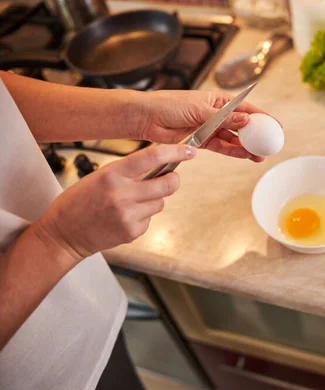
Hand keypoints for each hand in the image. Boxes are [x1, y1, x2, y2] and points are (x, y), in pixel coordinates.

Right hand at [34, 144, 195, 260]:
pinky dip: (143, 216)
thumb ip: (129, 171)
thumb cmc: (80, 201)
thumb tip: (161, 165)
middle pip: (168, 184)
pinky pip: (150, 218)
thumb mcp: (101, 176)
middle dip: (173, 180)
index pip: (152, 157)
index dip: (176, 152)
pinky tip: (124, 217)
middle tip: (169, 178)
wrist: (64, 233)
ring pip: (161, 202)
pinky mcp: (132, 231)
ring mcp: (128, 215)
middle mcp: (122, 194)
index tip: (190, 151)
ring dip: (154, 200)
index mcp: (113, 174)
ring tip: (130, 203)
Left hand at [135, 90, 271, 161]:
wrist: (146, 118)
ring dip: (246, 147)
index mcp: (218, 100)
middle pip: (242, 126)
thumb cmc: (169, 105)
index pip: (245, 109)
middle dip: (257, 136)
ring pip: (233, 139)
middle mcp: (216, 113)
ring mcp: (210, 128)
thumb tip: (247, 121)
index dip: (262, 117)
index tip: (276, 126)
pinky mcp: (202, 141)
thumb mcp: (200, 110)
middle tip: (270, 145)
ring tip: (259, 156)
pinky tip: (245, 156)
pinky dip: (233, 152)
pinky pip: (222, 147)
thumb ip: (224, 118)